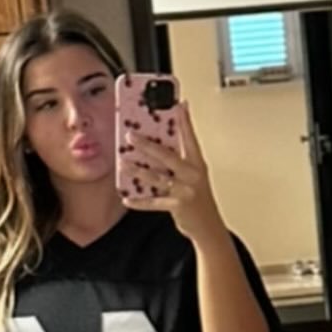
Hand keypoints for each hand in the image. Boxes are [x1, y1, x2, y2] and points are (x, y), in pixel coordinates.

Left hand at [123, 102, 224, 244]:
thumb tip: (157, 144)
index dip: (184, 121)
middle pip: (168, 155)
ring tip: (123, 163)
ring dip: (138, 170)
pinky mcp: (177, 206)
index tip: (178, 104)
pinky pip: (154, 202)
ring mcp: (185, 191)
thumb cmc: (198, 198)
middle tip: (130, 135)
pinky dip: (139, 201)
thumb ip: (179, 160)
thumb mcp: (193, 175)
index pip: (190, 138)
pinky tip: (127, 198)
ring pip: (157, 177)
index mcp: (197, 163)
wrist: (209, 226)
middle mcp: (192, 175)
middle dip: (147, 145)